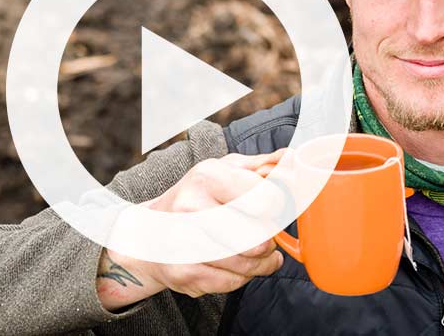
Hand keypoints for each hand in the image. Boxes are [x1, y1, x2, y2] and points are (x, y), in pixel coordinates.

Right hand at [97, 150, 286, 308]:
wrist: (149, 233)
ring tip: (258, 254)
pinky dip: (242, 277)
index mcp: (207, 176)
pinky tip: (236, 265)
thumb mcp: (224, 171)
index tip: (271, 209)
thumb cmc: (196, 198)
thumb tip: (295, 160)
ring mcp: (184, 241)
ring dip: (261, 263)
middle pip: (258, 237)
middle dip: (270, 241)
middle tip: (265, 237)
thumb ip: (262, 166)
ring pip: (247, 264)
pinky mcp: (184, 272)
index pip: (265, 199)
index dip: (277, 208)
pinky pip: (232, 282)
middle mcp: (190, 206)